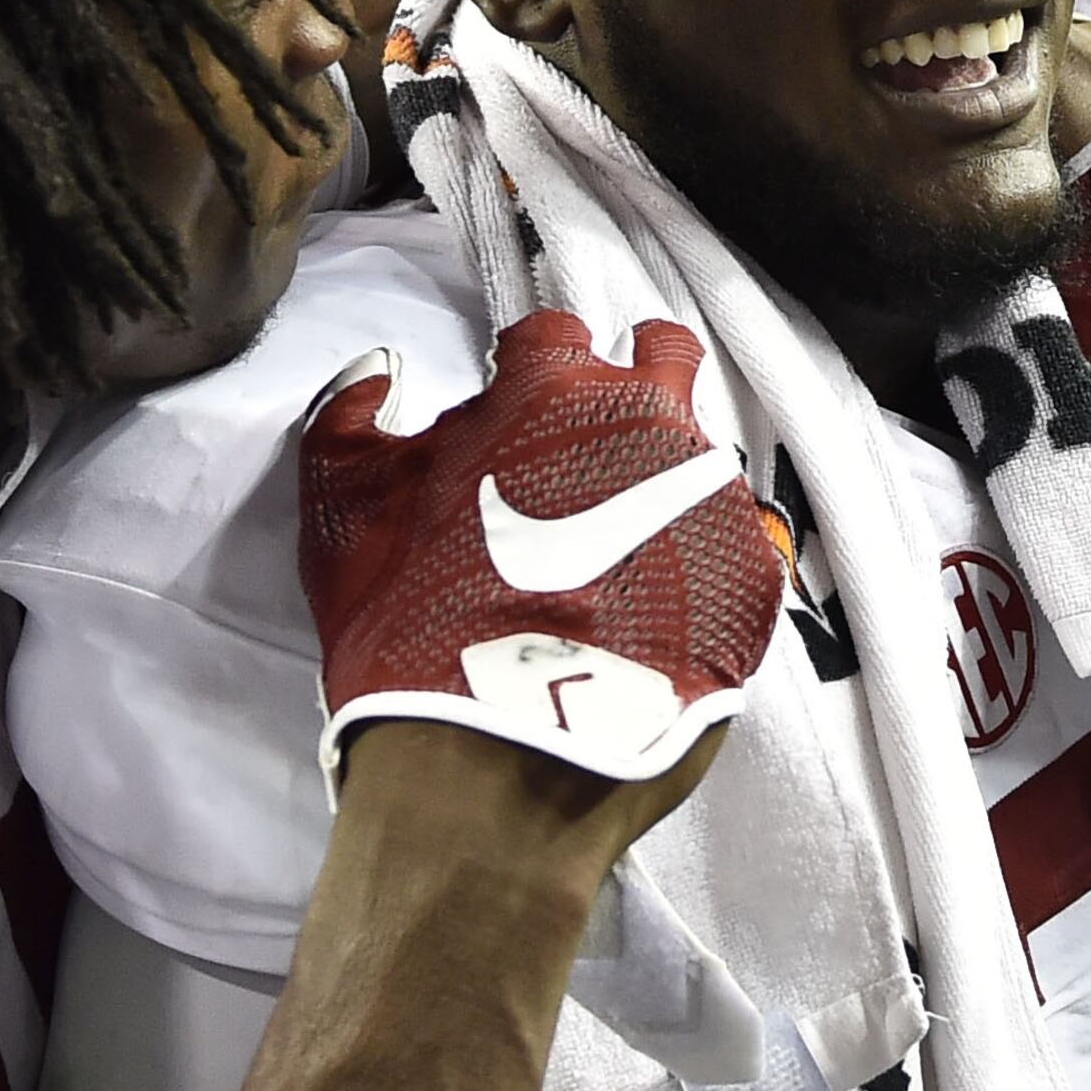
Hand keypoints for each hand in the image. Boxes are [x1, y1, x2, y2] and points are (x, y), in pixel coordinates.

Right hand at [298, 311, 778, 788]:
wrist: (493, 758)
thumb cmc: (411, 622)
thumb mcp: (340, 503)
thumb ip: (350, 418)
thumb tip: (374, 377)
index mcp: (550, 388)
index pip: (556, 332)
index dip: (531, 364)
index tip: (517, 402)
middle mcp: (648, 423)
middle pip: (662, 359)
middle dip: (631, 380)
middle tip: (591, 436)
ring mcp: (709, 499)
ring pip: (701, 451)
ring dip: (666, 474)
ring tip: (621, 536)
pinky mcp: (750, 577)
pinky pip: (740, 541)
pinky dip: (703, 557)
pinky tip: (660, 597)